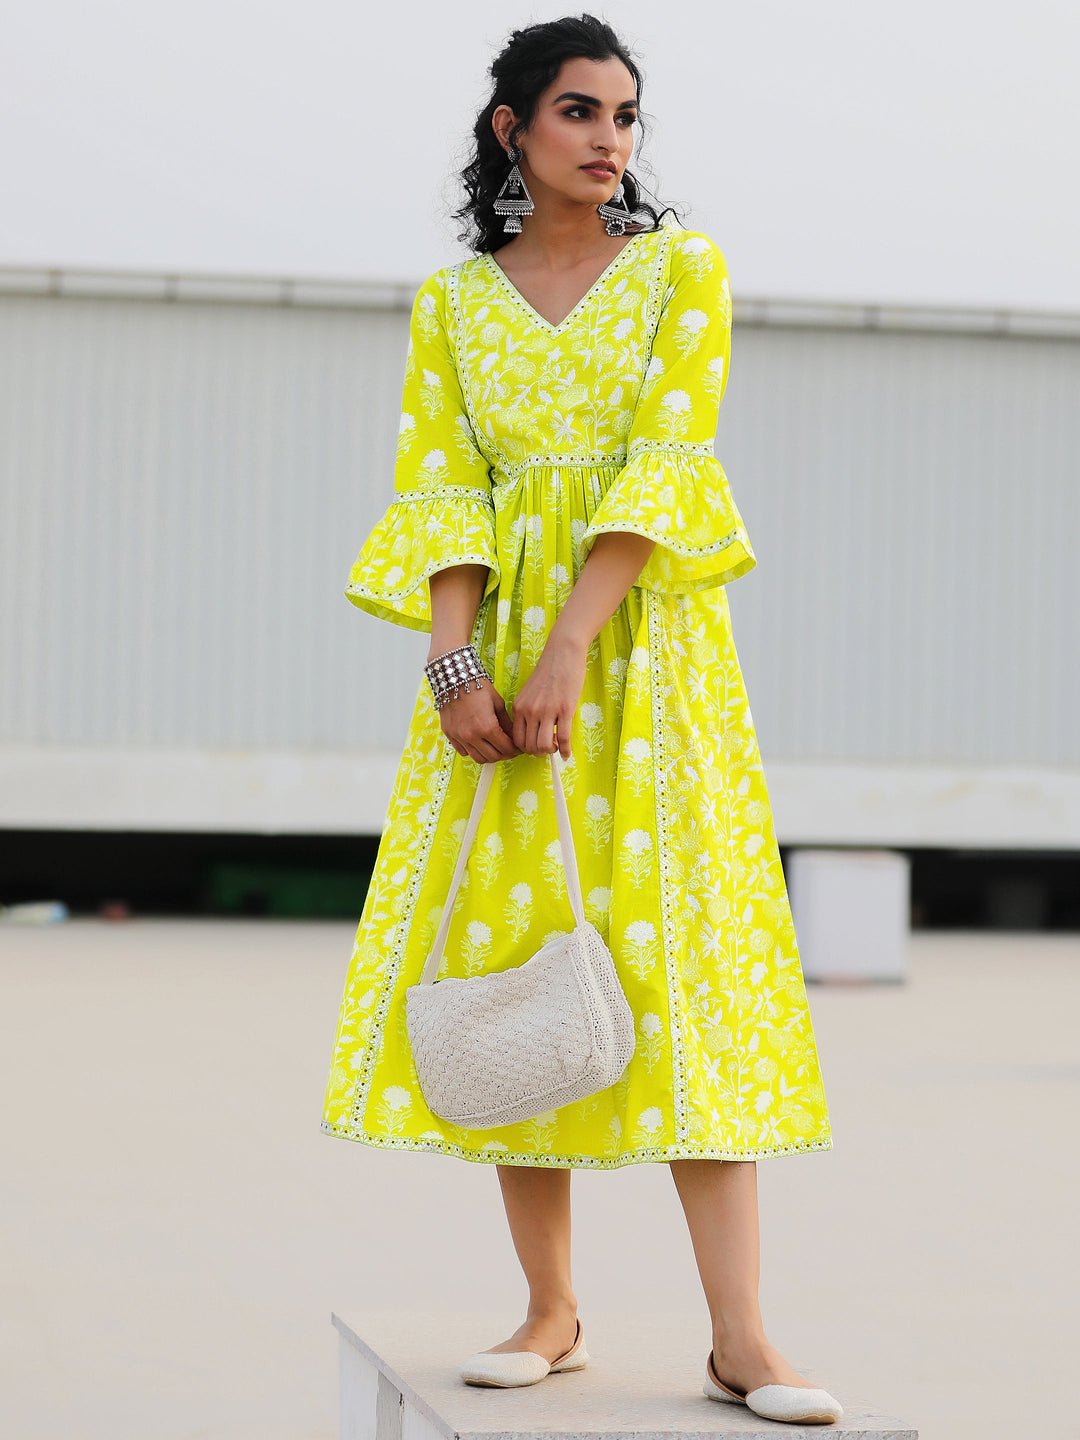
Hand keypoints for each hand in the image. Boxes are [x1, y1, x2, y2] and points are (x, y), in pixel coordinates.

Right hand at [438, 677, 522, 763]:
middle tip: (510, 750)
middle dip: (505, 755)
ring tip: (495, 748)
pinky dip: (473, 751)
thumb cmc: (477, 686)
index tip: (518, 748)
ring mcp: (459, 736)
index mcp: (487, 727)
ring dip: (490, 756)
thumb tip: (514, 737)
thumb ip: (507, 723)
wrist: (454, 678)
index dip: (515, 750)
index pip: (506, 748)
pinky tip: (480, 743)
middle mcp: (472, 735)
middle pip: (493, 757)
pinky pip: (464, 752)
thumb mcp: (498, 703)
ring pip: (478, 758)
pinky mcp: (449, 734)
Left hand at [510, 633, 586, 758]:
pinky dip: (565, 751)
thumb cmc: (548, 672)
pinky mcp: (565, 710)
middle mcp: (530, 711)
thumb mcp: (529, 693)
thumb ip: (528, 711)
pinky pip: (564, 738)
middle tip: (548, 747)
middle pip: (529, 746)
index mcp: (519, 707)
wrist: (562, 653)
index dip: (526, 748)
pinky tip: (567, 754)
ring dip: (551, 751)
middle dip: (539, 752)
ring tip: (557, 747)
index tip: (535, 746)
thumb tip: (534, 733)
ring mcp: (547, 711)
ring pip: (544, 745)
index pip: (516, 739)